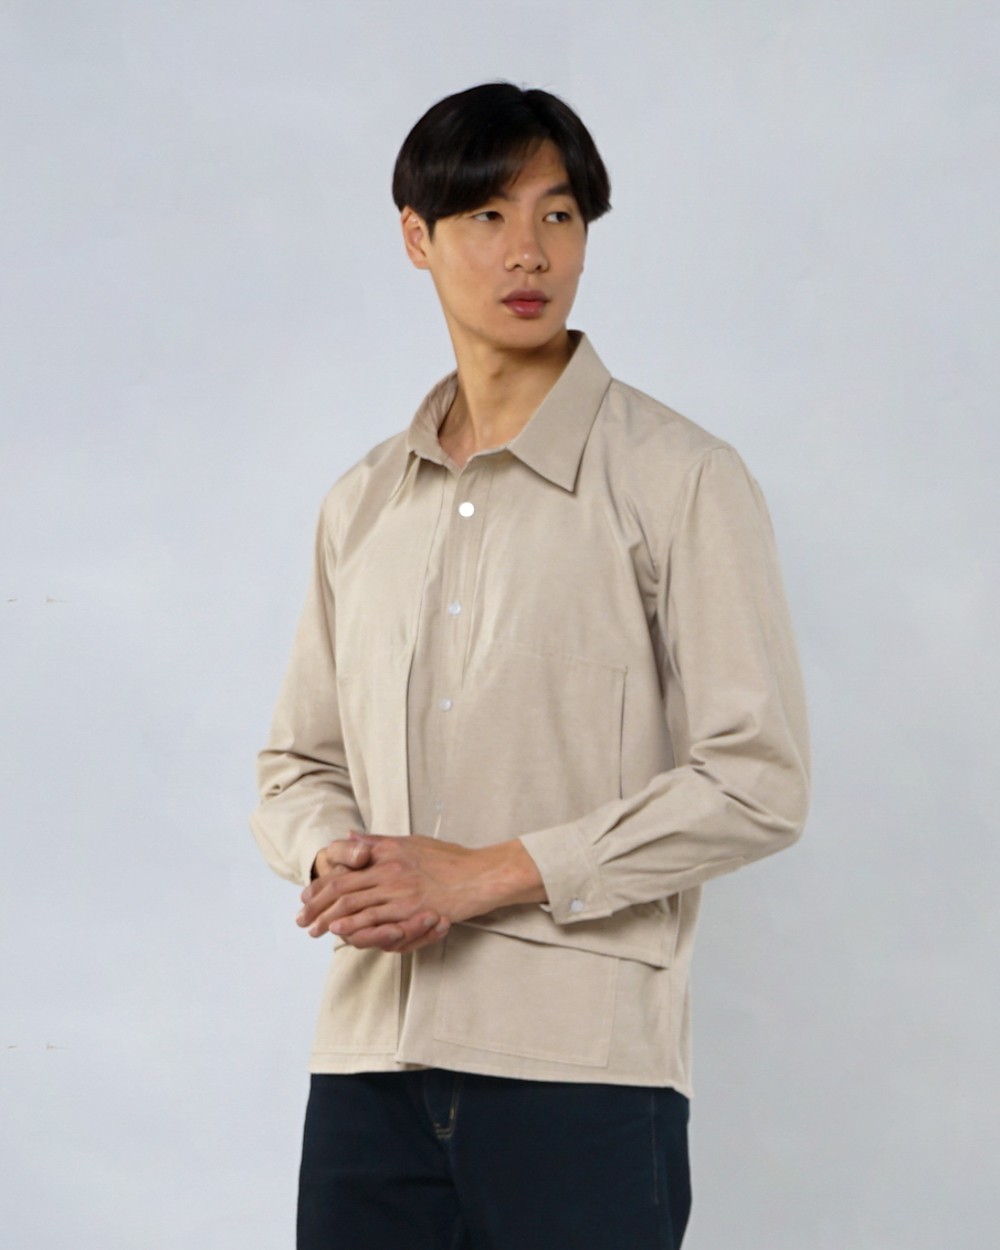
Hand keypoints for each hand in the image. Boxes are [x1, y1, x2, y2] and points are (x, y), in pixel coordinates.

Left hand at [298, 833, 544, 949]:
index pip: (345, 869)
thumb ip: (378, 842)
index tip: (306, 897)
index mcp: (387, 853)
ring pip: (355, 905)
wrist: (481, 874)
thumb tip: (350, 836)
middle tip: (301, 919)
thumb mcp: (411, 842)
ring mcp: (401, 890)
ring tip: (314, 930)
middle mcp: (390, 870)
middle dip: (318, 906)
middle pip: (344, 888)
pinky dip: (356, 926)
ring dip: (331, 919)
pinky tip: (342, 932)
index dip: (322, 885)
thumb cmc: (450, 858)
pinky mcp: (413, 909)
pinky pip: (378, 919)